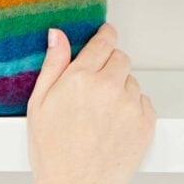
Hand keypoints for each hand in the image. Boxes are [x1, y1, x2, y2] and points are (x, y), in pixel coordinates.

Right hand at [27, 24, 155, 183]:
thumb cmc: (53, 150)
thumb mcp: (39, 102)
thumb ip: (52, 63)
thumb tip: (57, 35)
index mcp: (81, 77)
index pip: (103, 41)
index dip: (105, 34)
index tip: (106, 34)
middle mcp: (109, 87)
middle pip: (121, 57)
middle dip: (110, 63)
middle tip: (96, 81)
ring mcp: (129, 106)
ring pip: (132, 79)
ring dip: (121, 86)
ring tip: (102, 108)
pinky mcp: (145, 125)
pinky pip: (145, 101)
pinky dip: (133, 106)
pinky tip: (115, 120)